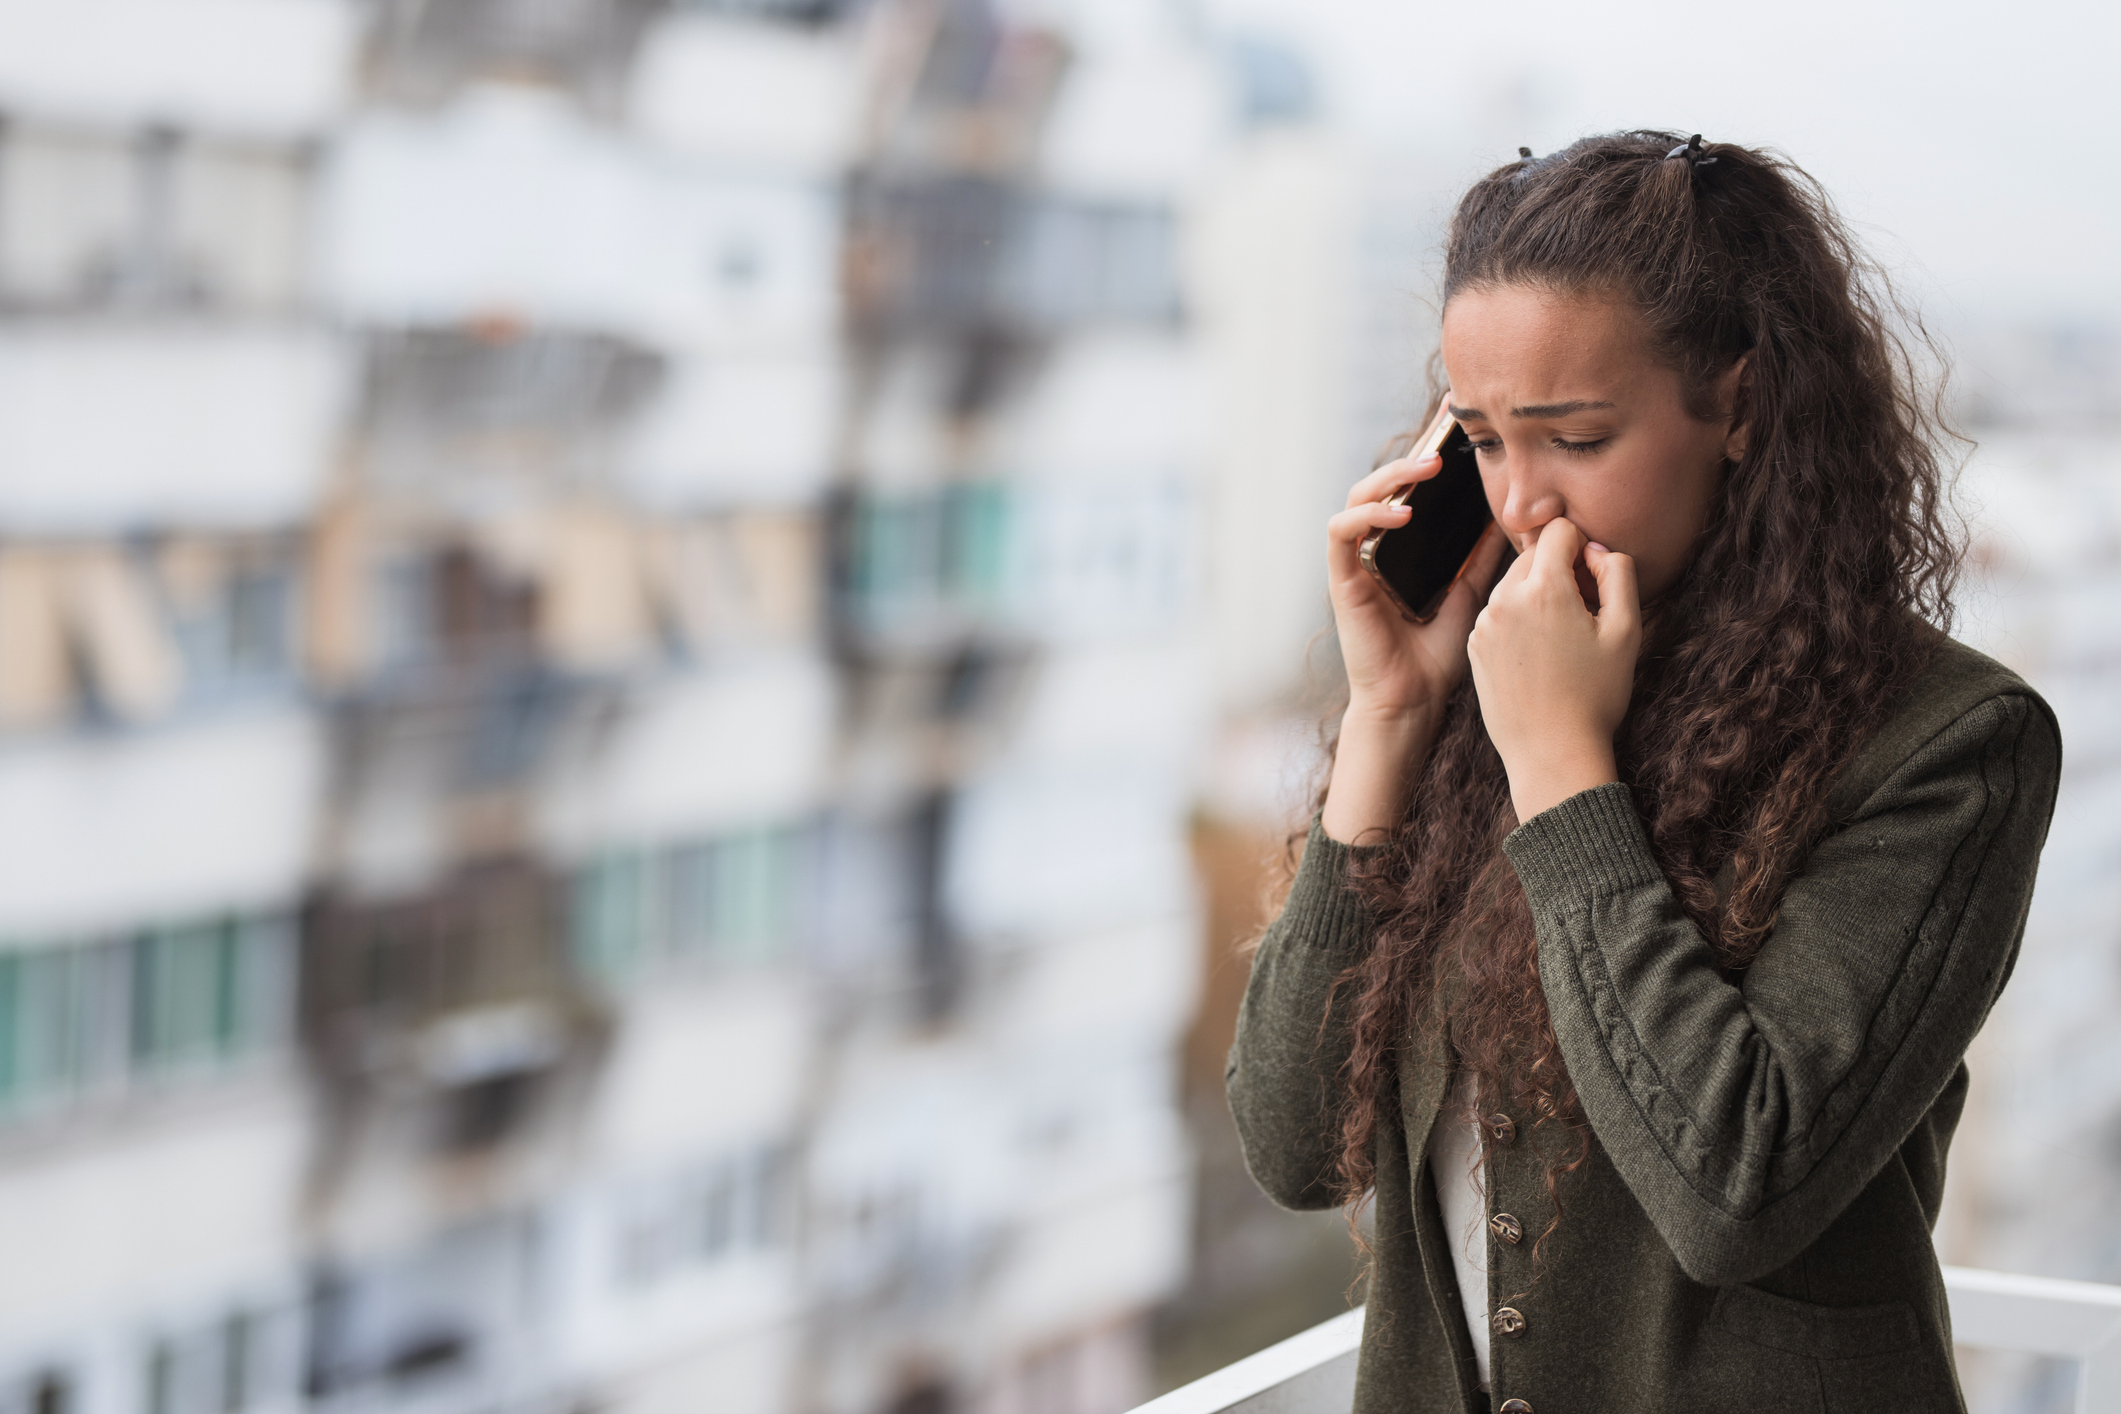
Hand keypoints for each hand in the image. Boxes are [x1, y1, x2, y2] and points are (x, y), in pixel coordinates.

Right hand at [1327, 450, 1507, 722]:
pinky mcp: (1342, 581)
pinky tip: (1401, 513)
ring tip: (1427, 470)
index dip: (1423, 463)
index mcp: (1400, 553)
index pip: (1407, 494)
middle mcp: (1373, 552)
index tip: (1451, 437)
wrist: (1414, 702)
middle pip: (1381, 486)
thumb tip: (1505, 519)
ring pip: (1357, 498)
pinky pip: (1342, 533)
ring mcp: (1355, 564)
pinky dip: (1368, 515)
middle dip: (1410, 460)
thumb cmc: (1436, 658)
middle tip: (1445, 448)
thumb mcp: (1471, 595)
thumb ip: (1480, 558)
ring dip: (1390, 477)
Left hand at [1468, 518, 1641, 823]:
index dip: (1582, 547)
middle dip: (1558, 570)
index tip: (1593, 581)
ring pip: (1513, 584)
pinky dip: (1518, 621)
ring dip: (1537, 596)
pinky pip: (1499, 613)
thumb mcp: (1626, 630)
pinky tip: (1538, 657)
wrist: (1551, 752)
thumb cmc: (1595, 695)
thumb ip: (1618, 573)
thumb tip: (1595, 549)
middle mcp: (1504, 599)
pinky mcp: (1474, 645)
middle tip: (1581, 615)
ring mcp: (1484, 623)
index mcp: (1543, 589)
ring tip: (1560, 642)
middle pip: (1532, 554)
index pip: (1558, 529)